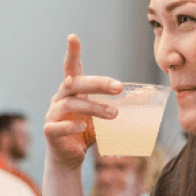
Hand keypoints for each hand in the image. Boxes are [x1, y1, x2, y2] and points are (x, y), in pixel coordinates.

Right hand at [42, 34, 122, 171]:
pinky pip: (57, 126)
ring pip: (70, 104)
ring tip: (114, 114)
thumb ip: (114, 104)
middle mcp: (59, 98)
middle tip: (119, 87)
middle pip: (74, 83)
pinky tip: (84, 128)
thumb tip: (146, 96)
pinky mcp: (49, 132)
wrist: (69, 158)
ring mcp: (52, 114)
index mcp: (72, 91)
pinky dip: (70, 126)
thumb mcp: (101, 116)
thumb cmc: (86, 132)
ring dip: (94, 107)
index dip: (71, 52)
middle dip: (97, 83)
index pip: (71, 67)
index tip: (73, 37)